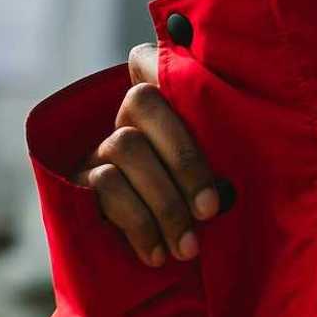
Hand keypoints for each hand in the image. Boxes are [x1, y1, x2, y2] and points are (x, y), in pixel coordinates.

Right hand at [69, 43, 233, 266]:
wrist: (158, 257)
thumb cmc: (202, 207)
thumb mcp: (218, 176)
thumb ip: (222, 152)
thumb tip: (236, 169)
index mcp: (166, 103)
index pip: (155, 60)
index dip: (168, 60)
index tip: (205, 84)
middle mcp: (128, 115)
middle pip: (143, 101)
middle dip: (184, 160)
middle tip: (211, 210)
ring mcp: (101, 145)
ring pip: (125, 145)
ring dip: (163, 201)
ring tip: (188, 247)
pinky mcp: (80, 181)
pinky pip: (106, 185)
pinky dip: (139, 224)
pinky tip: (158, 254)